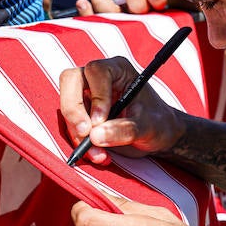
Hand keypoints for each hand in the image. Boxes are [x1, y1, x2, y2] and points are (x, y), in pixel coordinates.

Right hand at [59, 55, 184, 163]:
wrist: (158, 137)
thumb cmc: (158, 124)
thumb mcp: (148, 127)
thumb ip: (125, 130)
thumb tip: (95, 136)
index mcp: (119, 70)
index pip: (97, 72)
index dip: (96, 96)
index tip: (100, 120)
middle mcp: (99, 78)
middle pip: (70, 80)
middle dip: (74, 110)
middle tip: (85, 135)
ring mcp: (87, 94)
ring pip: (67, 106)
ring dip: (77, 134)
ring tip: (100, 155)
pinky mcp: (81, 113)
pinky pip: (70, 125)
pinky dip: (79, 142)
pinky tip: (99, 155)